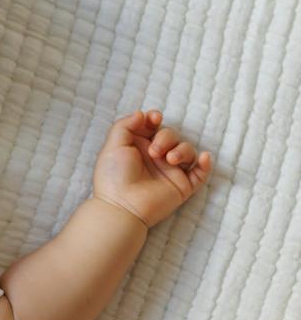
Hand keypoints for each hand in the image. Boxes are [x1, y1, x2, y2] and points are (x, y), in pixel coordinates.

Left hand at [91, 109, 212, 229]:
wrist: (121, 205)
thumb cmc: (113, 176)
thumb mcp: (114, 144)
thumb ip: (125, 125)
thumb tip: (142, 113)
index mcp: (138, 146)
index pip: (153, 126)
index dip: (155, 119)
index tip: (154, 119)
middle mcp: (155, 157)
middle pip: (171, 135)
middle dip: (166, 137)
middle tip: (154, 151)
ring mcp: (170, 171)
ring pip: (187, 151)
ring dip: (182, 150)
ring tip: (169, 159)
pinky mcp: (182, 186)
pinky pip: (200, 173)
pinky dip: (205, 165)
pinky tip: (204, 158)